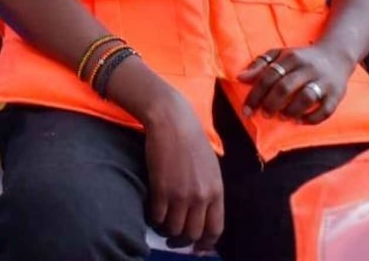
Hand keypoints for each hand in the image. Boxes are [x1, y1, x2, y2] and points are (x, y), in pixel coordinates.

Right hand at [135, 90, 224, 251]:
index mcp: (216, 191)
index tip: (197, 247)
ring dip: (166, 230)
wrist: (172, 121)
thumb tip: (203, 213)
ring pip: (173, 229)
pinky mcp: (161, 190)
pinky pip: (157, 217)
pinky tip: (152, 212)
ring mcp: (181, 195)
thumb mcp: (211, 167)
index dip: (205, 243)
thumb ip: (209, 191)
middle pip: (193, 234)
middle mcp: (201, 197)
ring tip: (161, 223)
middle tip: (174, 239)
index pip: (215, 229)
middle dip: (183, 241)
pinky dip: (153, 219)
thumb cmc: (191, 140)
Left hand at [238, 43, 353, 123]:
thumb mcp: (280, 54)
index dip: (255, 95)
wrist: (336, 55)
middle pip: (285, 87)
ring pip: (306, 97)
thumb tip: (240, 78)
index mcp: (291, 57)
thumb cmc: (301, 58)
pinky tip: (299, 120)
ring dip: (291, 110)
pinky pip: (325, 110)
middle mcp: (308, 68)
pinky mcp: (336, 94)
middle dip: (270, 104)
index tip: (246, 110)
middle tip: (264, 114)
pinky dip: (311, 118)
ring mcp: (324, 81)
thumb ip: (260, 64)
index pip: (269, 76)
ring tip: (282, 116)